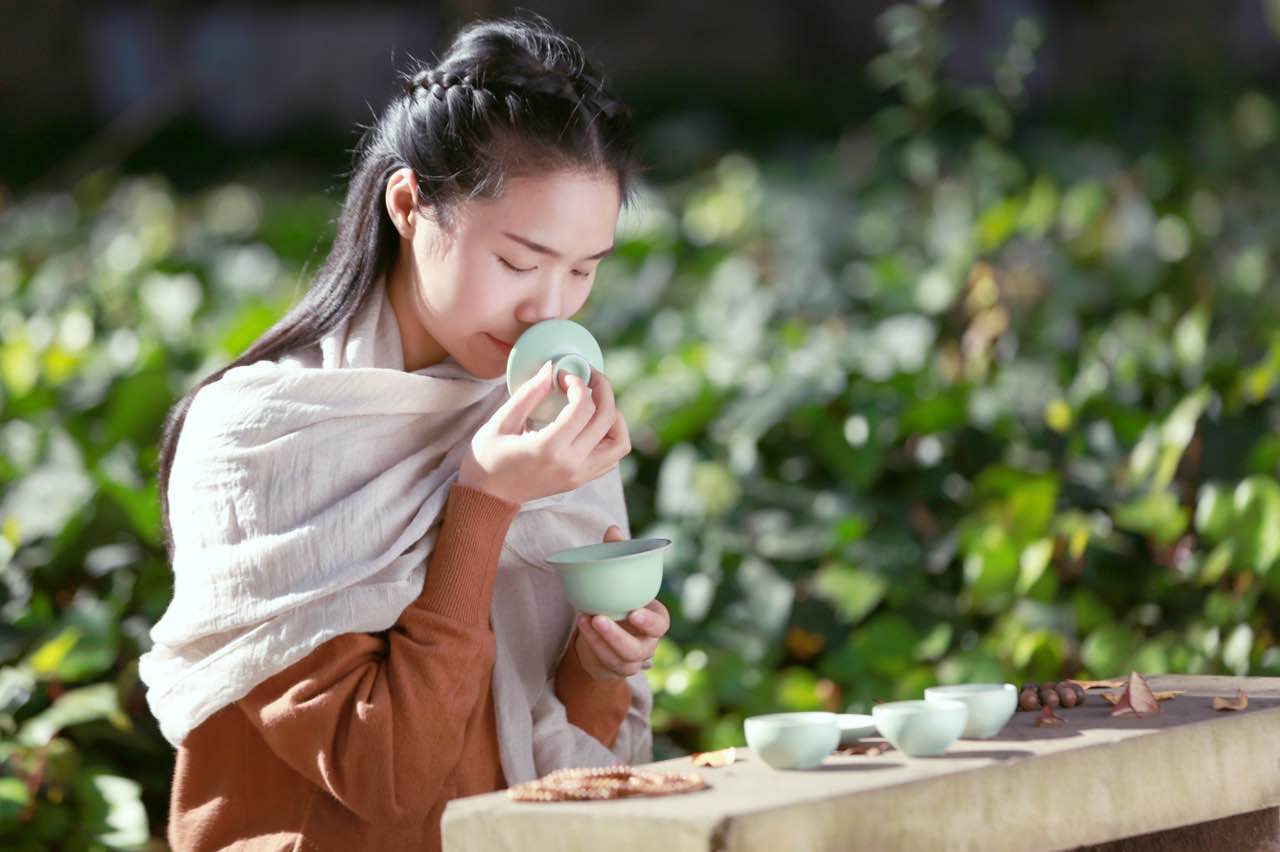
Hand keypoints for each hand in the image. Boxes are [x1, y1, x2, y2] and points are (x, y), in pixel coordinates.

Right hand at [458, 361, 630, 504]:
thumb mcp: (501, 422)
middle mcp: (570, 464)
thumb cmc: (487, 459)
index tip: (563, 375)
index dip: (578, 383)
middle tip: (589, 375)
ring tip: (595, 401)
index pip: (583, 408)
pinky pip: (612, 458)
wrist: (487, 498)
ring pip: (619, 442)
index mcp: (548, 448)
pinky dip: (611, 437)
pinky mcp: (581, 480)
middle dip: (603, 389)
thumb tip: (550, 368)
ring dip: (614, 416)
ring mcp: (579, 475)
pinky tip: (592, 423)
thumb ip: (529, 394)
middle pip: (607, 419)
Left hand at [572, 525, 669, 681]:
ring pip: (622, 658)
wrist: (605, 637)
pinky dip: (593, 645)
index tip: (634, 611)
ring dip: (601, 640)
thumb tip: (613, 529)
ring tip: (584, 619)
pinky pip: (607, 662)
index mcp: (655, 619)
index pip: (661, 623)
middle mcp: (648, 642)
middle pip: (642, 647)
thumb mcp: (618, 581)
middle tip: (600, 618)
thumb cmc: (617, 603)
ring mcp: (634, 660)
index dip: (650, 620)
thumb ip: (617, 555)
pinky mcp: (617, 669)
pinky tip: (583, 626)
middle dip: (619, 635)